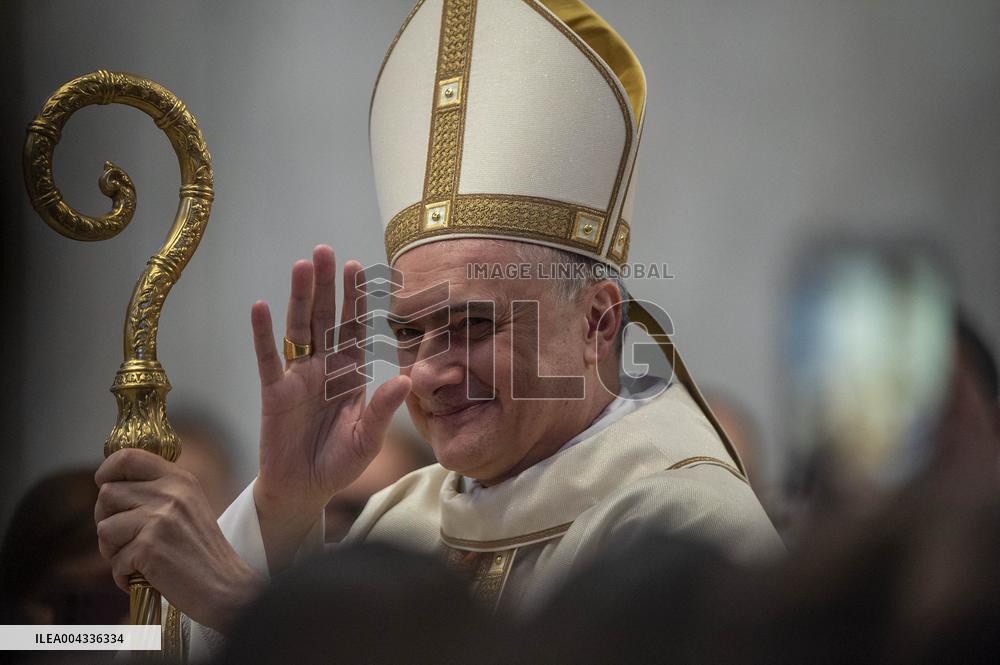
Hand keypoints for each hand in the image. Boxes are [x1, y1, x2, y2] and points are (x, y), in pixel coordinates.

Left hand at [94, 449, 264, 631]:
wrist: (225, 586)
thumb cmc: (202, 552)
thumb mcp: (187, 506)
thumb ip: (157, 491)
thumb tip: (110, 487)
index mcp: (179, 479)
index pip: (128, 457)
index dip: (107, 470)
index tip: (103, 483)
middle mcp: (169, 493)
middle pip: (107, 494)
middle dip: (108, 519)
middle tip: (128, 539)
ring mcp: (158, 519)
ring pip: (104, 528)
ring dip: (113, 550)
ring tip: (139, 559)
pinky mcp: (149, 547)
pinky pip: (114, 561)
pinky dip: (124, 575)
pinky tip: (146, 576)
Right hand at [250, 245, 410, 570]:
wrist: (305, 489)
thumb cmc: (340, 463)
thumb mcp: (368, 438)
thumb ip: (383, 409)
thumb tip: (406, 379)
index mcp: (350, 374)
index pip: (354, 328)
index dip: (356, 300)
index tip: (359, 268)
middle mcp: (324, 367)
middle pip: (325, 318)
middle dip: (327, 285)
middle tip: (326, 250)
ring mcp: (298, 377)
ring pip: (298, 329)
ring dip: (300, 297)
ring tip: (302, 265)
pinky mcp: (274, 392)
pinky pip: (268, 358)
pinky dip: (264, 333)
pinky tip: (260, 306)